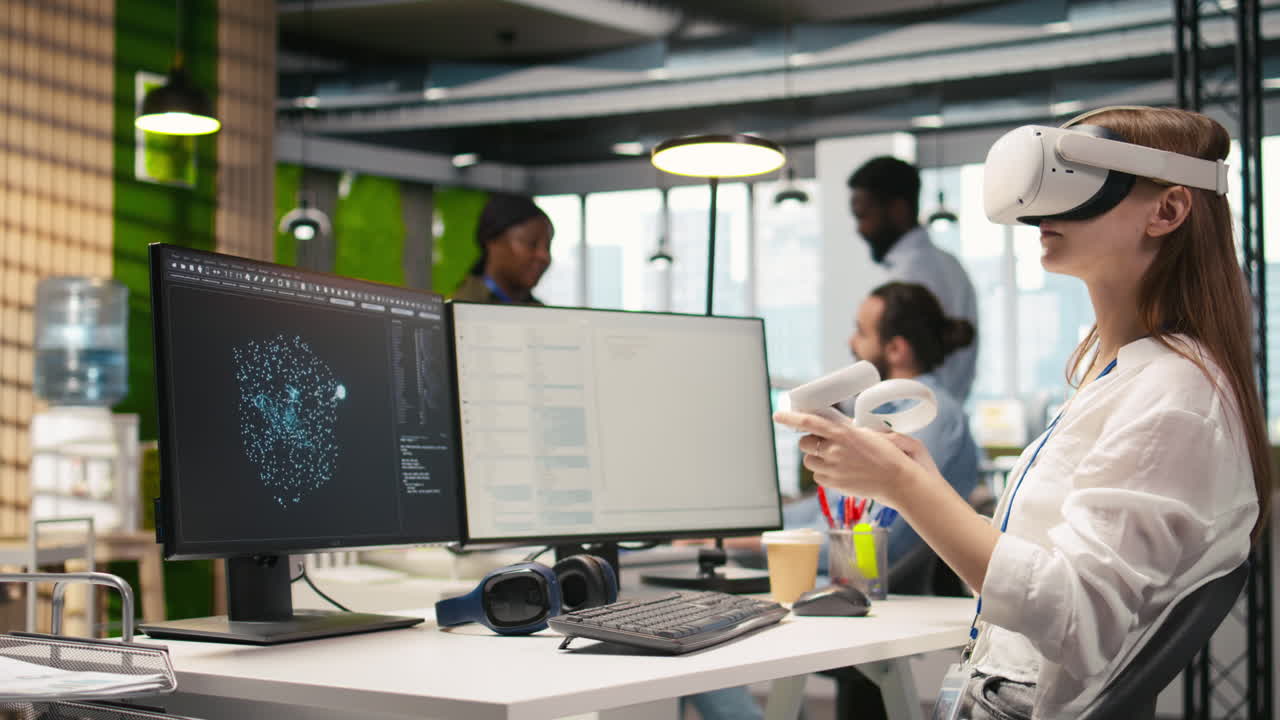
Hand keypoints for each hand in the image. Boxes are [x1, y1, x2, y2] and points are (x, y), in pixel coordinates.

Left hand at [773, 409, 926, 505]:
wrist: (899, 481)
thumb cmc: (889, 455)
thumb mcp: (870, 433)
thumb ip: (847, 429)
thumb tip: (831, 425)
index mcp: (843, 433)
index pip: (809, 422)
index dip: (790, 418)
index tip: (777, 416)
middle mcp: (834, 450)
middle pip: (805, 443)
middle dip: (810, 441)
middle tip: (824, 442)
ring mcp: (833, 468)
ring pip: (809, 460)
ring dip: (817, 457)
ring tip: (835, 458)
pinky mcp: (834, 483)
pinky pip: (817, 476)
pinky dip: (823, 472)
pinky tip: (839, 470)